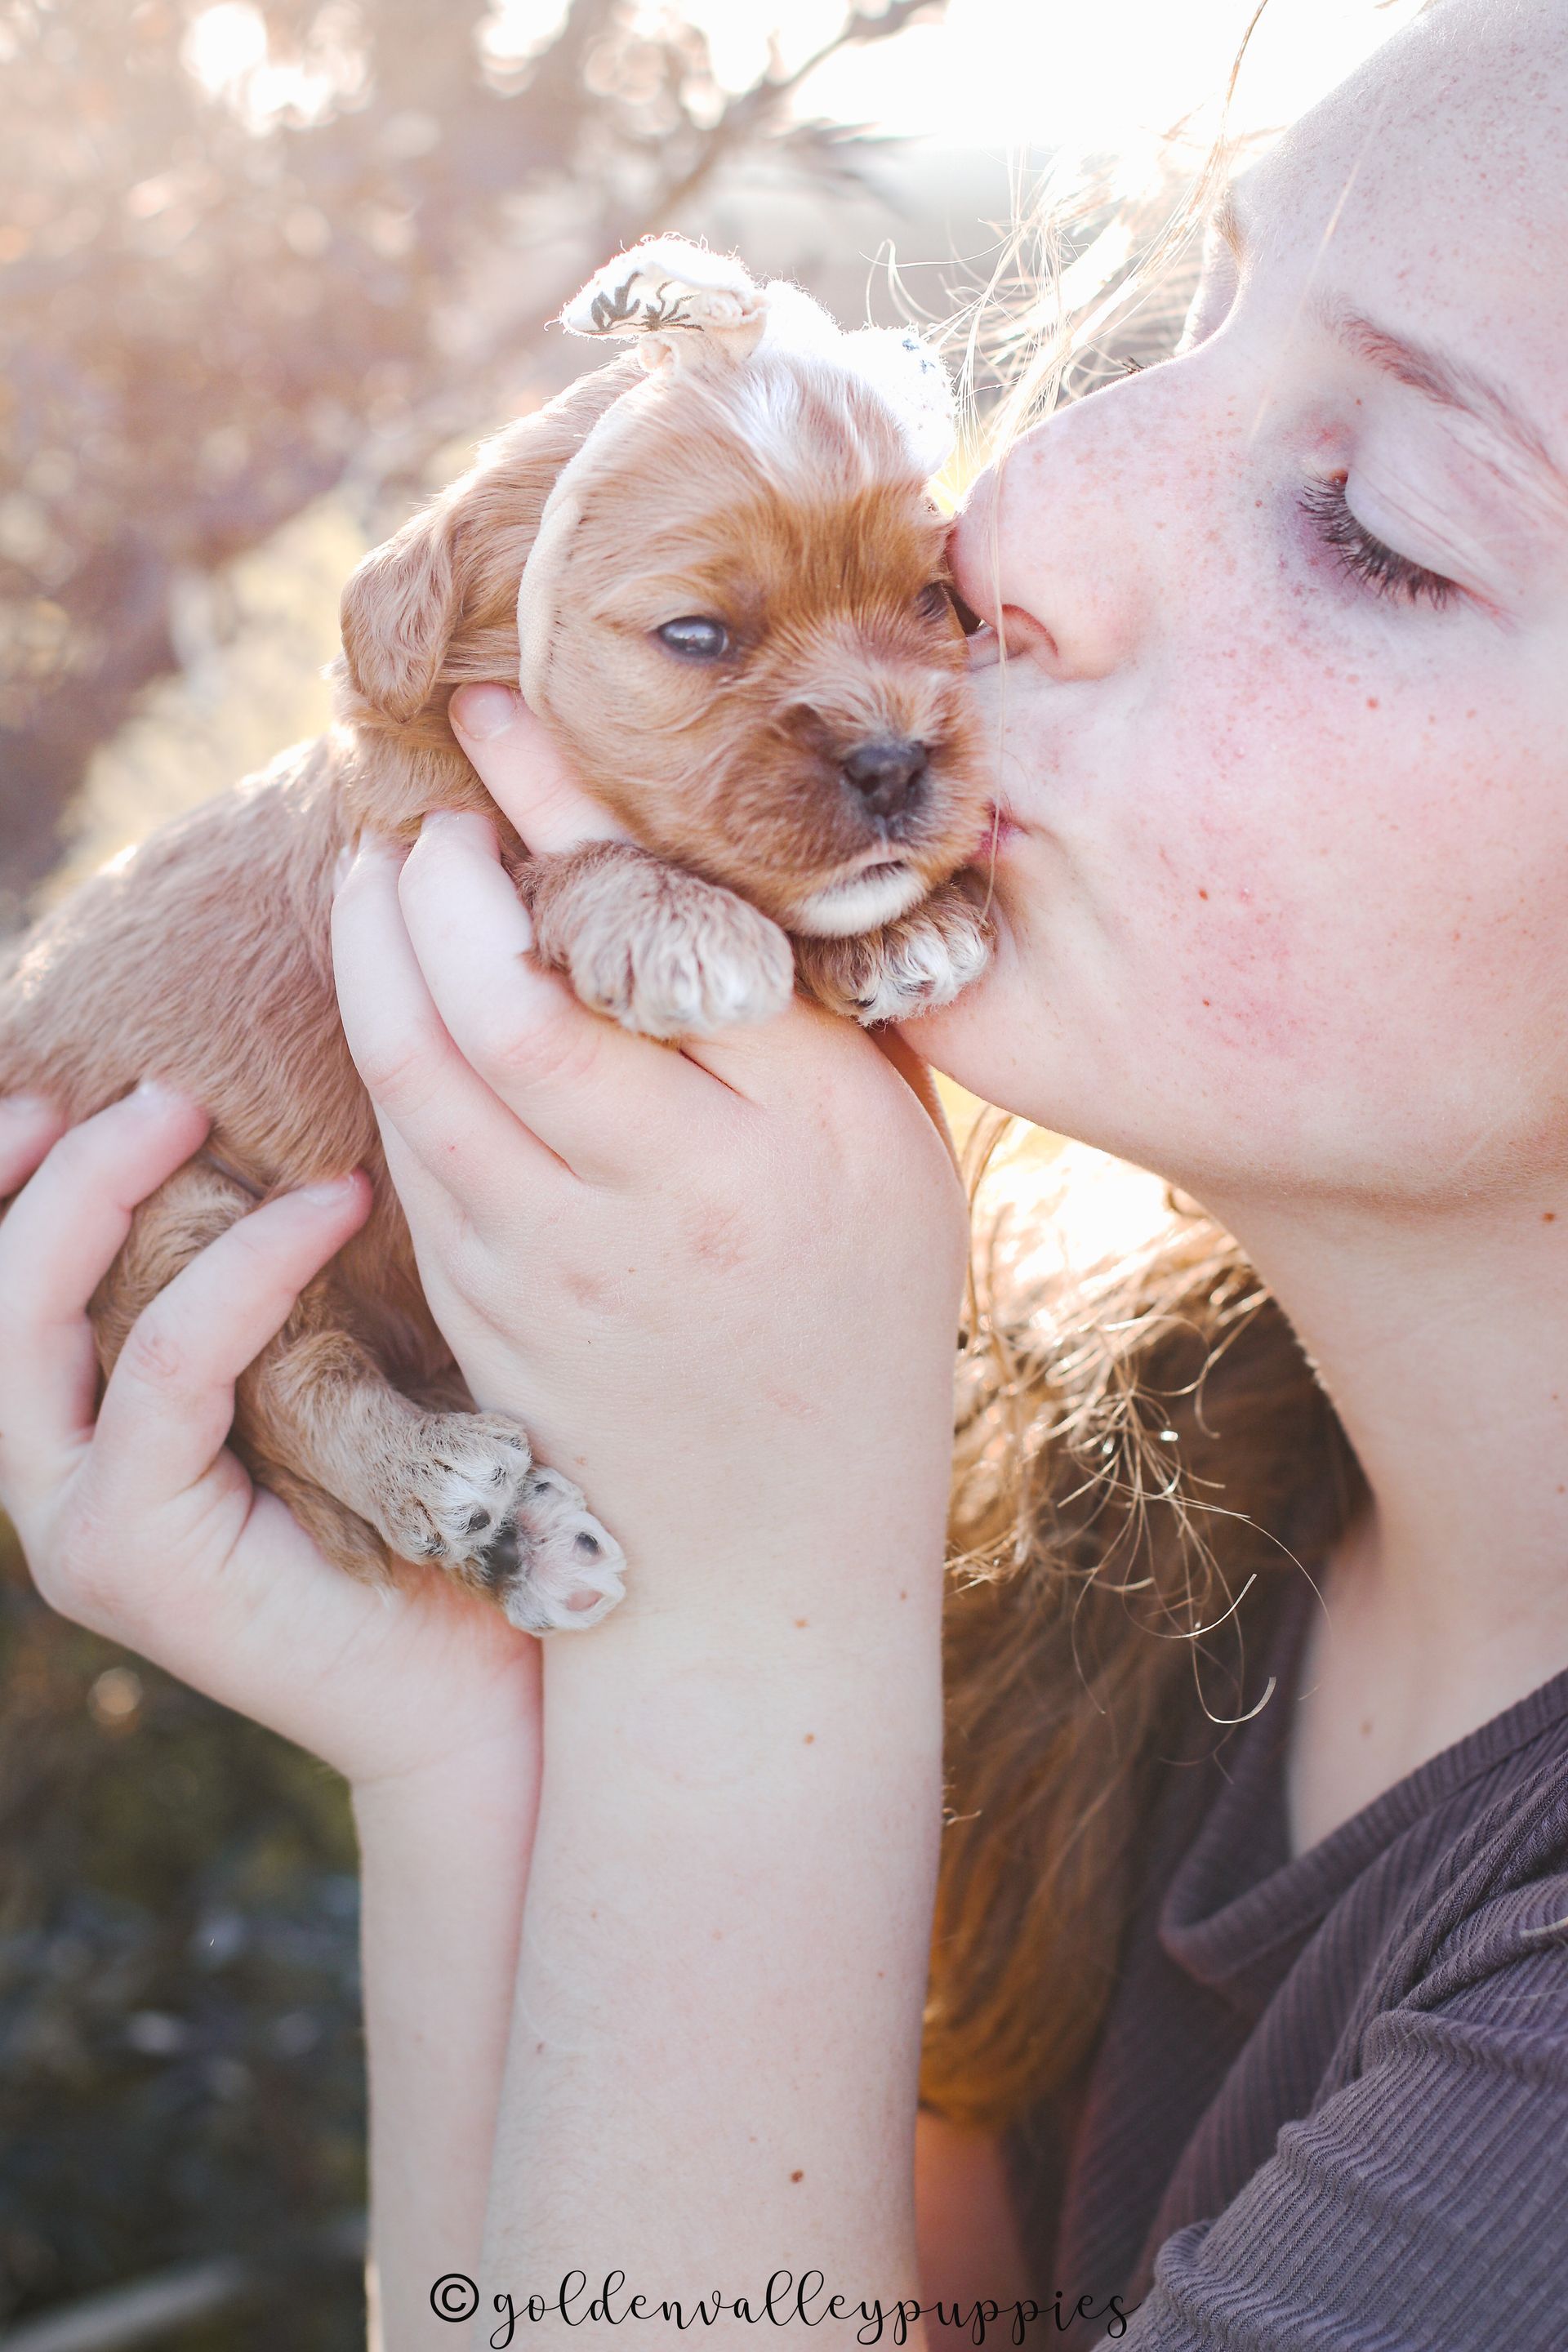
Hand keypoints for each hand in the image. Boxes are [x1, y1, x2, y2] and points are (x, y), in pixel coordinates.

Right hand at [0, 1087, 542, 1791]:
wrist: (488, 1696)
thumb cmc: (433, 1533)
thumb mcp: (331, 1391)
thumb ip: (268, 1310)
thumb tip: (284, 1145)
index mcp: (89, 1447)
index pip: (2, 1301)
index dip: (6, 1185)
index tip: (65, 1090)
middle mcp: (58, 1491)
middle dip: (54, 1173)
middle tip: (160, 1087)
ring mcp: (80, 1535)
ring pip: (34, 1332)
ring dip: (104, 1200)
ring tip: (196, 1111)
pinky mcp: (132, 1564)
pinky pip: (164, 1382)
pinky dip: (239, 1280)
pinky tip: (328, 1207)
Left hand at [332, 683, 967, 1618]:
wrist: (770, 1551)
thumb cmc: (856, 1322)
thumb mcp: (894, 1158)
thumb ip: (825, 1010)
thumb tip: (749, 848)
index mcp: (809, 1131)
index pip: (663, 931)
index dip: (563, 802)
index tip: (504, 710)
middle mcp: (675, 1191)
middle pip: (506, 989)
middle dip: (440, 869)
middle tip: (432, 803)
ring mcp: (559, 1258)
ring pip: (420, 1062)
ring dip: (377, 940)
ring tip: (379, 864)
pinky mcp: (482, 1304)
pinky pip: (408, 1141)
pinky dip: (384, 1036)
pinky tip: (388, 981)